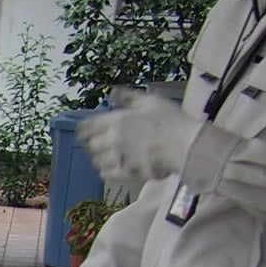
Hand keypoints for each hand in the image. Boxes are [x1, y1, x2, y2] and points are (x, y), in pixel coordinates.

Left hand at [77, 88, 197, 190]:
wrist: (183, 146)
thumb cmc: (169, 120)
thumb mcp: (150, 102)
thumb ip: (129, 97)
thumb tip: (112, 91)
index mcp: (118, 121)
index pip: (90, 126)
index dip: (84, 129)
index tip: (82, 131)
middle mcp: (114, 140)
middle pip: (92, 145)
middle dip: (92, 144)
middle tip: (96, 144)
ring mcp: (119, 158)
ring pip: (98, 161)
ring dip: (99, 158)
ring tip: (104, 156)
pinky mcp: (126, 174)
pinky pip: (107, 175)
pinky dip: (105, 172)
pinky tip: (109, 169)